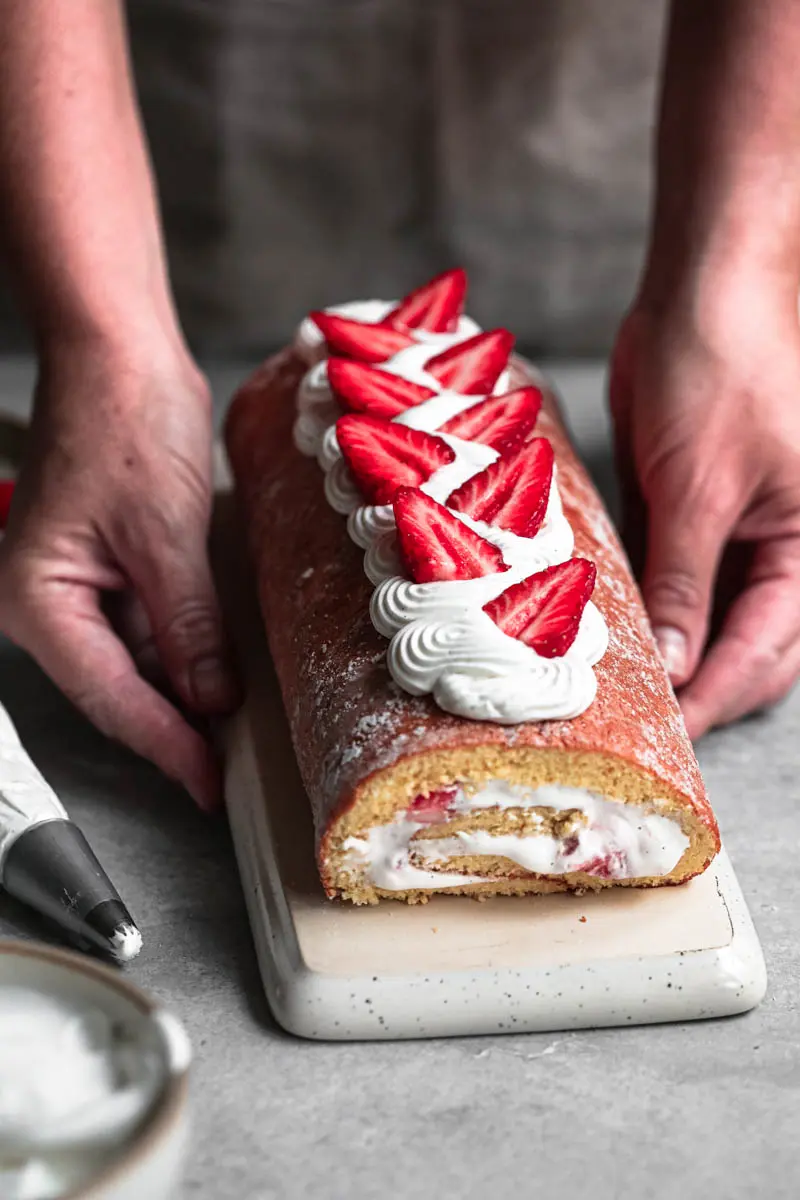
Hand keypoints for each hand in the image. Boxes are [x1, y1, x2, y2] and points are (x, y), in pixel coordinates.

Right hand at [0, 335, 238, 809]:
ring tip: (229, 735)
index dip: (167, 744)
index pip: (112, 695)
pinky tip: (217, 674)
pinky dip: (181, 652)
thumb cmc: (124, 419)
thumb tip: (211, 701)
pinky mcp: (104, 571)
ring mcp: (71, 588)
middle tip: (224, 772)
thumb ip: (190, 626)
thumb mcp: (166, 534)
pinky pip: (142, 629)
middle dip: (175, 726)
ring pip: (132, 665)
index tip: (208, 785)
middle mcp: (42, 602)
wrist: (119, 351)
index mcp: (37, 599)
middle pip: (116, 687)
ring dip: (182, 693)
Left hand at [609, 279, 799, 737]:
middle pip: (746, 648)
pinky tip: (609, 630)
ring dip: (669, 653)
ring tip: (619, 688)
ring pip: (706, 620)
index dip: (717, 695)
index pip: (766, 649)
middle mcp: (780, 549)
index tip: (670, 735)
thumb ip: (686, 582)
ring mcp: (734, 534)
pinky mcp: (689, 515)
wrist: (696, 293)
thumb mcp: (701, 488)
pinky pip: (670, 578)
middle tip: (641, 723)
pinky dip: (645, 607)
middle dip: (700, 688)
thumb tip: (676, 667)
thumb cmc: (722, 371)